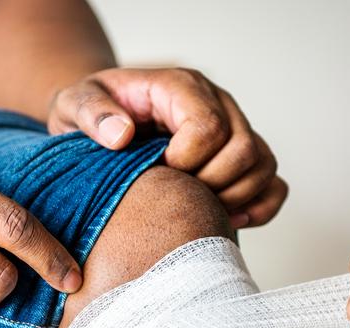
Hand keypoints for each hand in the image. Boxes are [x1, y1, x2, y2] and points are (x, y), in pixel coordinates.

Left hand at [47, 67, 286, 228]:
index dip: (186, 160)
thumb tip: (121, 135)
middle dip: (210, 184)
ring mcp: (235, 129)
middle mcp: (218, 103)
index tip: (158, 172)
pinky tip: (227, 219)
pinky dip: (259, 206)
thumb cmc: (91, 114)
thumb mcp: (75, 104)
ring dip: (235, 197)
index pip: (208, 126)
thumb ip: (92, 113)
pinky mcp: (242, 158)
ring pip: (264, 165)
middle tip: (176, 195)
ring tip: (196, 209)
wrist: (103, 121)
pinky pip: (274, 184)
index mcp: (180, 87)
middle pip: (244, 149)